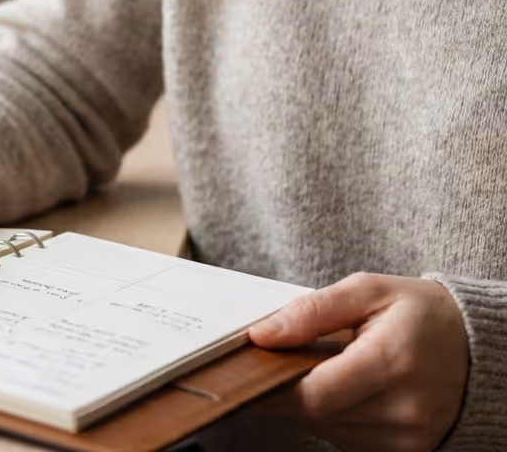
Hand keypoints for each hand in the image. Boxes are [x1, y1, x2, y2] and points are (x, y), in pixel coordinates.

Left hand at [249, 272, 468, 451]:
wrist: (478, 346)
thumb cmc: (420, 312)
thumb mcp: (366, 291)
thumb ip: (311, 311)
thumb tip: (263, 334)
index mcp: (391, 361)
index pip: (314, 394)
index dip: (273, 387)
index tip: (249, 372)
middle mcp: (404, 409)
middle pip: (318, 415)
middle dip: (287, 391)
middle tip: (275, 363)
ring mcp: (410, 437)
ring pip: (330, 431)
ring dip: (313, 404)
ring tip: (323, 369)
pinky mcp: (411, 451)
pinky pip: (352, 441)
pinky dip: (337, 417)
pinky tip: (345, 389)